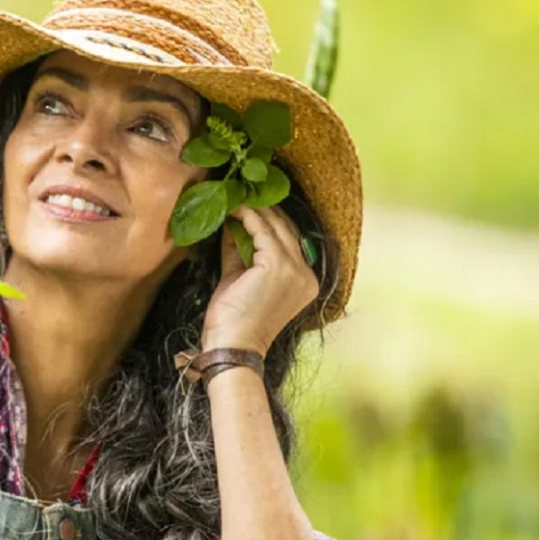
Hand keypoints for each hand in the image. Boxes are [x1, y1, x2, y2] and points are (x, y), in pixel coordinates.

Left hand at [201, 206, 318, 356]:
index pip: (290, 240)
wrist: (232, 345)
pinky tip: (232, 208)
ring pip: (275, 225)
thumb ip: (241, 252)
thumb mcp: (240, 279)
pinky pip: (261, 229)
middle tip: (239, 194)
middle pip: (287, 229)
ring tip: (233, 197)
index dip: (269, 220)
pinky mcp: (278, 264)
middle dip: (263, 209)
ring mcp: (295, 269)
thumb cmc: (233, 320)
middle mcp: (307, 274)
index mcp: (305, 282)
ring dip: (254, 209)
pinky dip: (246, 216)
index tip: (248, 204)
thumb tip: (233, 224)